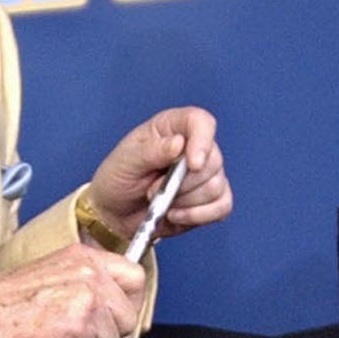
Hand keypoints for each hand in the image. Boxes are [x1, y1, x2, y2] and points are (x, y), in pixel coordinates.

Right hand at [0, 245, 145, 337]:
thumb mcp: (50, 273)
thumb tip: (113, 306)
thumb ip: (85, 282)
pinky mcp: (79, 332)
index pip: (136, 276)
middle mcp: (91, 275)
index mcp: (85, 257)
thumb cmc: (2, 302)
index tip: (116, 314)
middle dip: (110, 330)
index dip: (128, 301)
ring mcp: (87, 303)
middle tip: (77, 333)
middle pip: (129, 314)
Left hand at [84, 107, 231, 244]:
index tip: (192, 164)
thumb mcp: (126, 161)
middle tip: (153, 190)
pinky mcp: (210, 200)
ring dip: (185, 202)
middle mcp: (193, 147)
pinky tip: (177, 215)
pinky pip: (223, 206)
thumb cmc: (118, 179)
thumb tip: (179, 143)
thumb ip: (151, 151)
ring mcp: (204, 174)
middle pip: (213, 160)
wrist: (115, 213)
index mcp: (172, 128)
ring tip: (161, 203)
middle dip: (182, 184)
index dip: (202, 140)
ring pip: (215, 186)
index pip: (201, 122)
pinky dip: (200, 215)